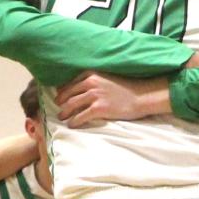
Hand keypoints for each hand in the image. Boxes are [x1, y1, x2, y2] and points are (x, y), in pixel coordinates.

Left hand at [54, 72, 170, 126]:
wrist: (140, 96)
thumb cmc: (126, 88)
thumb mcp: (107, 78)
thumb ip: (93, 81)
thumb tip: (80, 89)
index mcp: (91, 74)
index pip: (70, 83)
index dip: (63, 91)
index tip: (60, 97)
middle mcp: (90, 83)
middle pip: (68, 94)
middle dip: (61, 102)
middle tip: (58, 108)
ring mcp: (94, 95)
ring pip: (71, 105)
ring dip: (64, 112)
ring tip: (62, 117)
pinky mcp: (99, 108)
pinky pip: (80, 116)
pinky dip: (74, 121)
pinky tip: (71, 125)